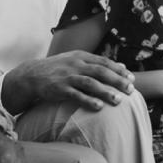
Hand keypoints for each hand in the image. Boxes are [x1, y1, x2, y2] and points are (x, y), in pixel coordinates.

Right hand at [3, 50, 134, 113]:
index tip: (131, 78)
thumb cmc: (58, 69)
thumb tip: (121, 65)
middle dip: (117, 80)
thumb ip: (97, 63)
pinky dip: (88, 100)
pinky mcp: (59, 89)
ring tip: (118, 100)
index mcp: (81, 56)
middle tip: (130, 90)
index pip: (104, 62)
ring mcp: (67, 76)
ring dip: (105, 92)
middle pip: (100, 71)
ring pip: (90, 83)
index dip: (118, 70)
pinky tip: (99, 107)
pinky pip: (75, 95)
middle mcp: (75, 64)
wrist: (31, 75)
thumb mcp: (76, 60)